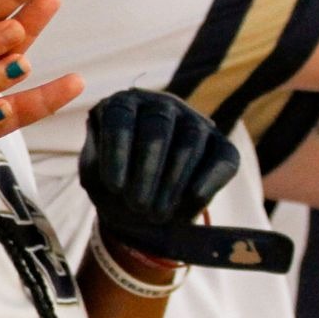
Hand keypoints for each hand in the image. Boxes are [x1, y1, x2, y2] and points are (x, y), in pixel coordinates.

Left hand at [79, 89, 239, 255]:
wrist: (145, 209)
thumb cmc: (115, 186)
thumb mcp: (95, 178)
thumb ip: (95, 165)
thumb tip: (103, 154)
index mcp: (123, 105)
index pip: (120, 116)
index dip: (117, 150)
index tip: (114, 187)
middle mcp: (160, 105)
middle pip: (158, 125)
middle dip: (148, 169)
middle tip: (137, 206)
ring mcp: (194, 122)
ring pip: (190, 140)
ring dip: (173, 180)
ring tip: (156, 212)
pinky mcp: (222, 145)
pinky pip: (222, 157)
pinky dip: (210, 178)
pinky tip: (196, 197)